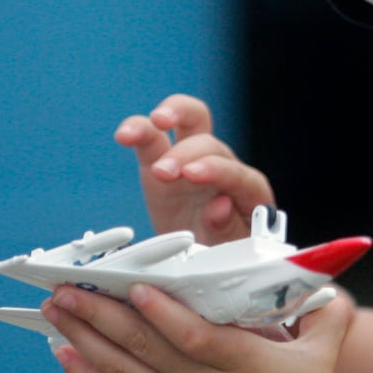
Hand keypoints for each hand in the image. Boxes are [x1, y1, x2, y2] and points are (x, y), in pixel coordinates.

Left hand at [41, 283, 352, 372]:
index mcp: (242, 366)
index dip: (165, 315)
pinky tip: (63, 351)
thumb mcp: (321, 361)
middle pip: (146, 349)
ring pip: (123, 368)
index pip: (197, 339)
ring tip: (55, 308)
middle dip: (101, 316)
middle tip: (67, 287)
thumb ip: (329, 318)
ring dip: (83, 337)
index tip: (138, 289)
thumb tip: (332, 283)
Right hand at [115, 94, 274, 244]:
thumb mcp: (231, 249)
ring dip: (171, 117)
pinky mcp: (160, 162)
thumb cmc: (225, 250)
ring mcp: (191, 161)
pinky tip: (124, 134)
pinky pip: (152, 138)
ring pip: (190, 120)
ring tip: (144, 130)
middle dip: (188, 153)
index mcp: (248, 191)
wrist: (205, 255)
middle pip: (211, 143)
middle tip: (168, 172)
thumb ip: (227, 229)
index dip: (216, 169)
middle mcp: (221, 168)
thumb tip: (219, 206)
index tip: (192, 175)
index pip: (237, 173)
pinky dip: (139, 130)